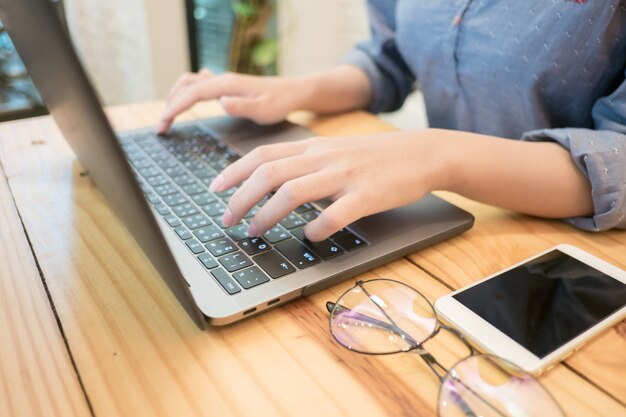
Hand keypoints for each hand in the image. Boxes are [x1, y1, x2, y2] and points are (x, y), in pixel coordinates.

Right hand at [158, 69, 305, 132]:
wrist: (292, 92)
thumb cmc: (280, 103)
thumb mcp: (264, 110)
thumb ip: (242, 107)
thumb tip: (221, 102)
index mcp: (227, 85)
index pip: (192, 93)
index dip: (174, 108)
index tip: (163, 124)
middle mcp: (222, 80)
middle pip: (185, 86)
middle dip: (170, 105)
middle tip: (162, 127)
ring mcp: (223, 81)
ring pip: (189, 82)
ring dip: (175, 97)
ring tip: (168, 118)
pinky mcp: (226, 86)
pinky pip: (199, 84)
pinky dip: (186, 93)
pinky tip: (185, 105)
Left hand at [210, 130, 451, 240]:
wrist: (420, 153)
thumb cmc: (374, 157)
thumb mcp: (334, 151)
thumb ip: (304, 162)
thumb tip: (270, 184)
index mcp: (313, 147)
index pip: (263, 154)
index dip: (233, 171)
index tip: (214, 189)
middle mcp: (323, 157)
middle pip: (269, 172)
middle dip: (240, 197)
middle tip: (226, 219)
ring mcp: (344, 175)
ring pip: (294, 191)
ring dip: (267, 214)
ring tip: (255, 231)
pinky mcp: (366, 194)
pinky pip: (335, 213)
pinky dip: (317, 227)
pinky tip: (309, 236)